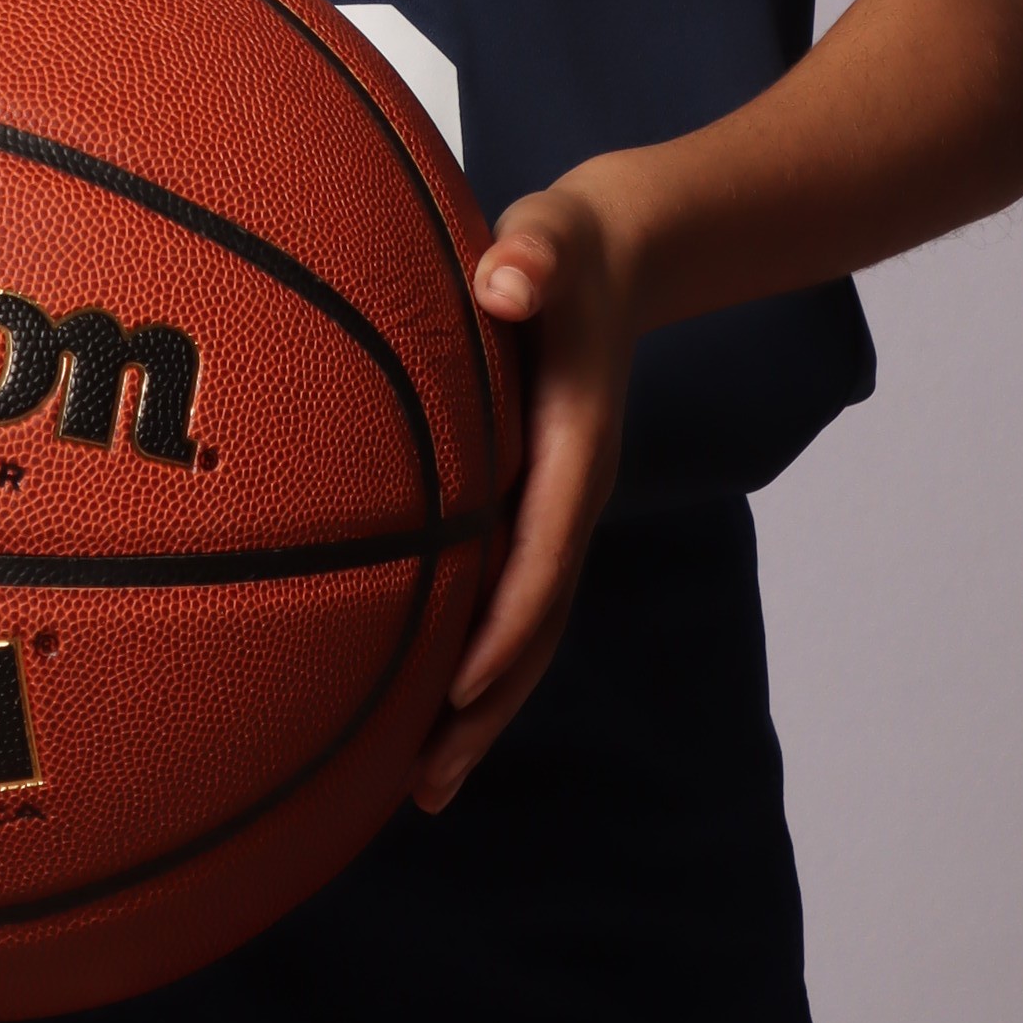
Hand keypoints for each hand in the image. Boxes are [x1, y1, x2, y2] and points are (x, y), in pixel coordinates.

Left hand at [411, 161, 647, 812]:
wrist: (608, 257)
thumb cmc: (563, 247)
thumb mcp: (553, 234)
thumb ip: (533, 255)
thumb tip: (509, 276)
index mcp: (573, 448)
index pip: (542, 552)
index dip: (504, 626)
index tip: (460, 691)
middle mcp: (566, 497)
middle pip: (532, 624)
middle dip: (486, 708)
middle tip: (429, 786)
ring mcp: (547, 513)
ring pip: (519, 630)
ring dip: (476, 709)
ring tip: (421, 788)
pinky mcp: (523, 511)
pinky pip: (499, 602)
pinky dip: (467, 663)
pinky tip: (414, 711)